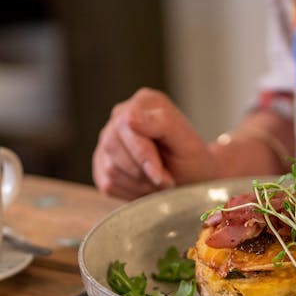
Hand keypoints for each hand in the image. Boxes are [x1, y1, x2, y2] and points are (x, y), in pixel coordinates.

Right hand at [92, 88, 216, 198]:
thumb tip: (130, 119)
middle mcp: (120, 118)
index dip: (142, 154)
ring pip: (111, 168)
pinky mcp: (102, 165)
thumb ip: (162, 123)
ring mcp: (108, 141)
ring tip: (160, 183)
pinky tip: (148, 187)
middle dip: (143, 172)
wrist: (193, 179)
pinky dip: (132, 192)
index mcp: (143, 102)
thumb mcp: (186, 140)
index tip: (159, 175)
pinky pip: (109, 184)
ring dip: (140, 184)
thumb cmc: (192, 159)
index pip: (127, 123)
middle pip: (113, 146)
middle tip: (167, 182)